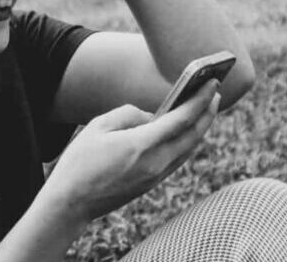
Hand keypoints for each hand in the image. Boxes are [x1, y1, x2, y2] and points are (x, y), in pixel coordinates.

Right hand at [41, 80, 221, 222]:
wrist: (71, 202)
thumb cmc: (80, 160)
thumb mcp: (99, 125)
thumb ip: (129, 114)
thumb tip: (150, 117)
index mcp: (142, 144)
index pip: (182, 119)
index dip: (200, 99)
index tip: (213, 83)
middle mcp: (156, 162)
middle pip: (193, 135)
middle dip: (208, 112)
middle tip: (216, 91)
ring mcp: (156, 176)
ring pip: (188, 149)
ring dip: (201, 127)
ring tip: (206, 108)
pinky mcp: (152, 183)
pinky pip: (178, 158)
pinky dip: (187, 141)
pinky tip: (187, 130)